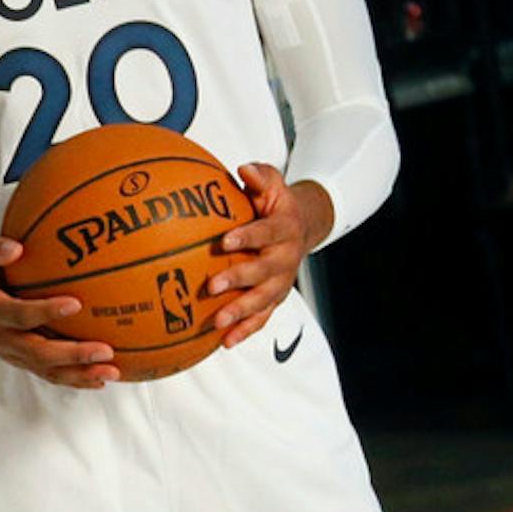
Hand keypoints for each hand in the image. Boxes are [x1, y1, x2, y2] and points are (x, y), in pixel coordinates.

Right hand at [0, 236, 119, 387]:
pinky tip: (101, 379)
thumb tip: (16, 248)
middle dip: (72, 355)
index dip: (45, 312)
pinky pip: (49, 374)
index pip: (18, 315)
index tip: (76, 303)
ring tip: (111, 372)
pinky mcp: (21, 361)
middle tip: (105, 350)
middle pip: (37, 352)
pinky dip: (75, 379)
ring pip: (46, 370)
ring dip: (79, 373)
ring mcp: (10, 353)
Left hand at [206, 165, 329, 346]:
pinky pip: (262, 318)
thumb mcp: (272, 184)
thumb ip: (260, 176)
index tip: (224, 241)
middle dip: (239, 279)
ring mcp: (281, 281)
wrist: (300, 227)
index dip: (247, 237)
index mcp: (284, 229)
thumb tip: (244, 169)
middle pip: (264, 271)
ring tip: (218, 322)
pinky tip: (224, 342)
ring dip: (241, 312)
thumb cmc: (274, 203)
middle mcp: (286, 258)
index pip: (266, 233)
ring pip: (263, 300)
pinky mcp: (275, 298)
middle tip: (212, 285)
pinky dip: (245, 330)